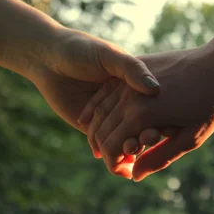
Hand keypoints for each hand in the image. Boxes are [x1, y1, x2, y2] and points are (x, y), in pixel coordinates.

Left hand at [24, 27, 159, 160]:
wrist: (48, 59)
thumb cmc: (81, 49)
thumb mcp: (109, 55)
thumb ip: (130, 69)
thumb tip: (154, 87)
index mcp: (136, 84)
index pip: (156, 105)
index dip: (161, 116)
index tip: (164, 125)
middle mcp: (127, 102)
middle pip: (145, 125)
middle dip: (148, 136)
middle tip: (149, 140)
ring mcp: (111, 116)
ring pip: (128, 139)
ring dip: (133, 149)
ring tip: (133, 152)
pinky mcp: (93, 129)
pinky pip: (108, 147)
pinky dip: (117, 158)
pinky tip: (121, 165)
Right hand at [77, 44, 213, 180]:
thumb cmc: (211, 104)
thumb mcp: (190, 138)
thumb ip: (159, 157)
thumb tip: (134, 174)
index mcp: (141, 116)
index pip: (111, 147)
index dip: (112, 163)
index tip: (122, 171)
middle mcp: (129, 96)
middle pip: (102, 129)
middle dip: (102, 149)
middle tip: (113, 162)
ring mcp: (130, 79)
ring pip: (100, 108)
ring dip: (96, 129)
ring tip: (99, 144)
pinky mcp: (135, 66)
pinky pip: (107, 88)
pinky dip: (97, 105)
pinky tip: (92, 116)